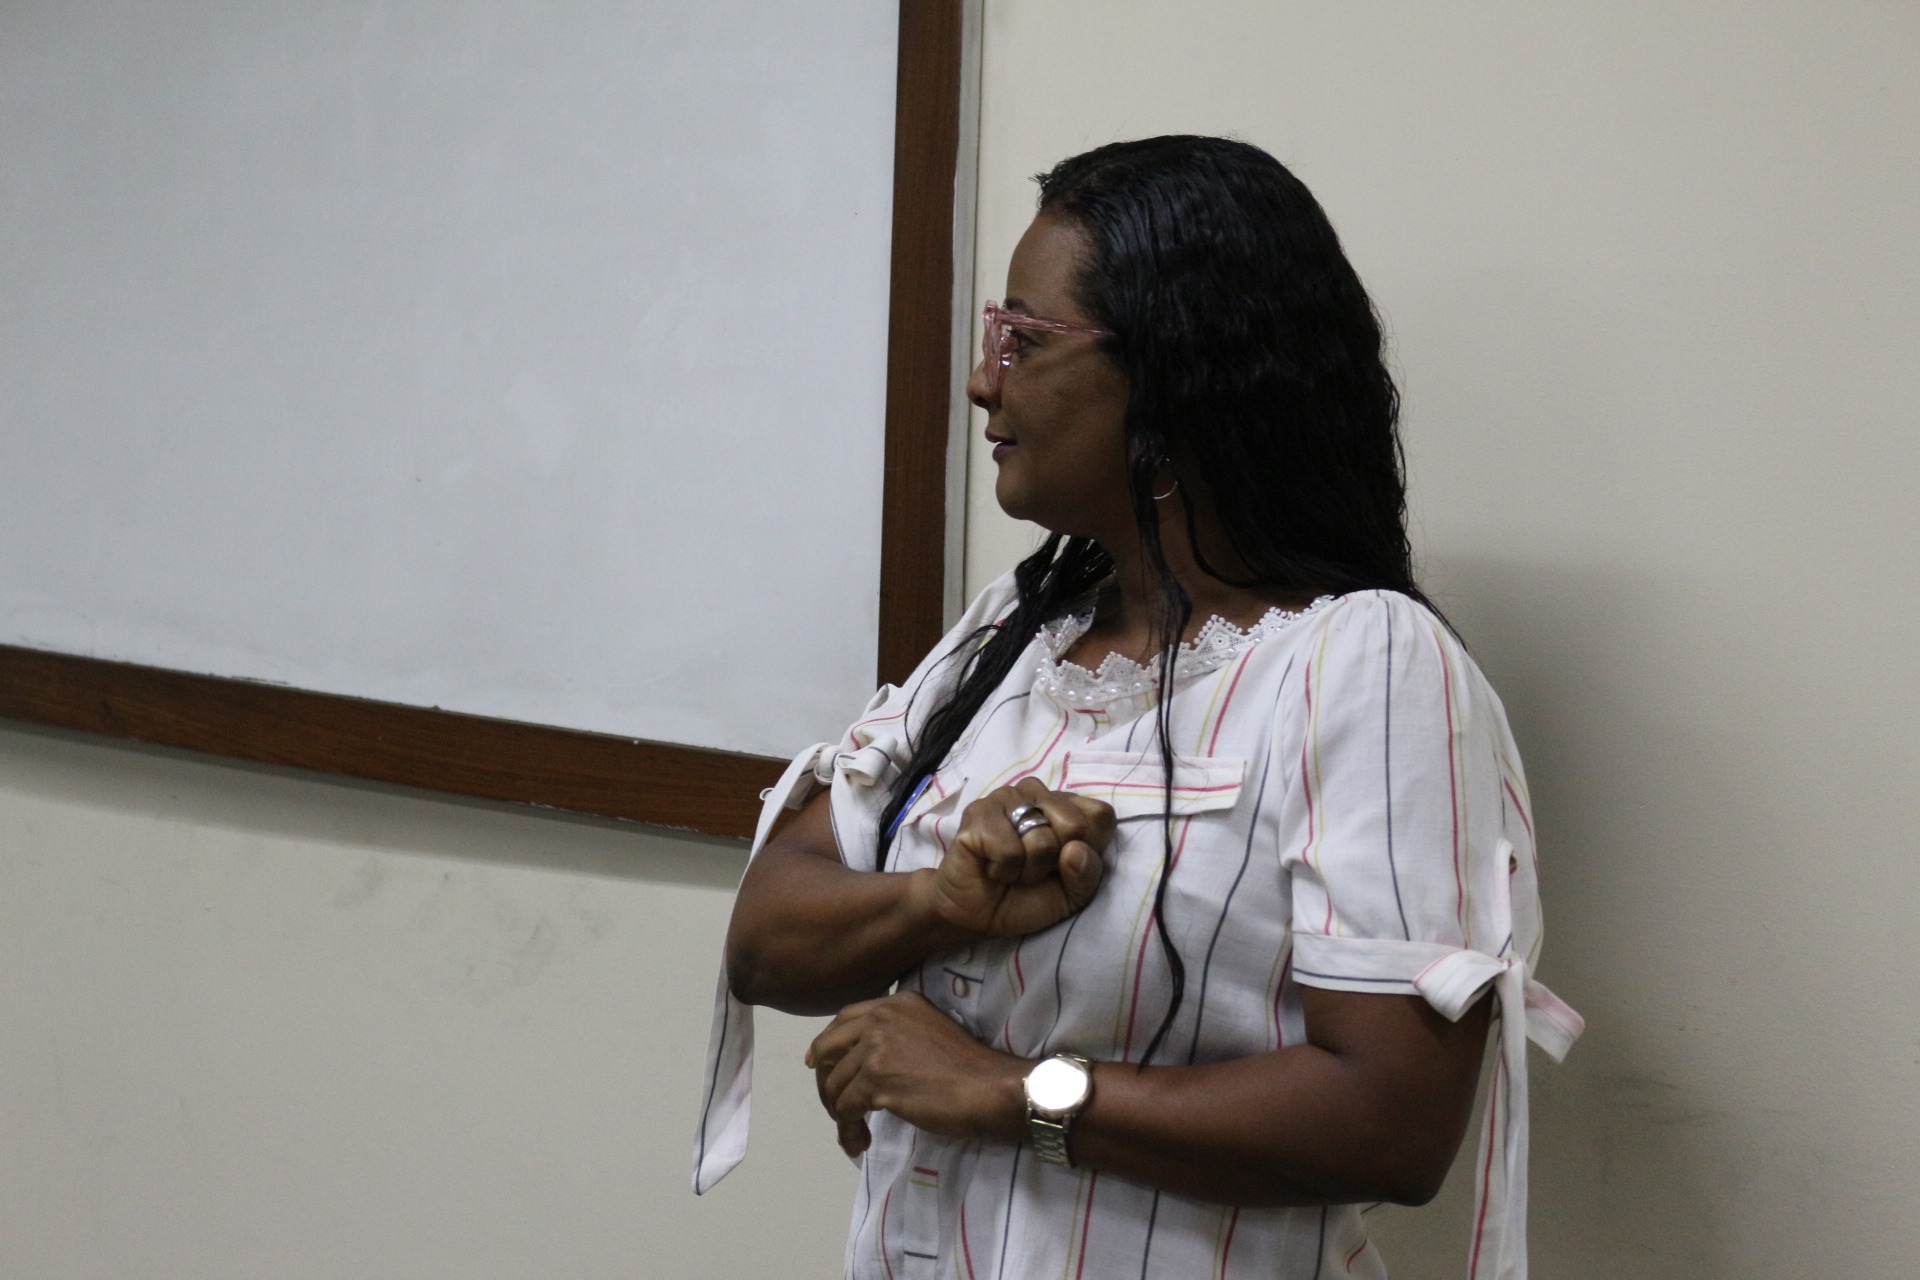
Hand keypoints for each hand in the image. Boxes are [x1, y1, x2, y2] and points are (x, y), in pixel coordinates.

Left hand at [805, 992, 1028, 1157]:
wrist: (990, 1088)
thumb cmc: (970, 1067)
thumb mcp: (930, 1031)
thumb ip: (898, 1034)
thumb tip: (865, 1061)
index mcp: (897, 1002)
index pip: (845, 1018)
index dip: (827, 1044)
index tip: (818, 1064)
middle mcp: (882, 1017)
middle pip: (828, 1047)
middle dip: (824, 1080)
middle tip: (835, 1105)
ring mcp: (877, 1047)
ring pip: (834, 1083)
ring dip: (838, 1113)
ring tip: (855, 1133)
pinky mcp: (876, 1079)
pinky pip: (845, 1109)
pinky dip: (847, 1130)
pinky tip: (860, 1142)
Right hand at [916, 778, 1113, 939]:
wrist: (978, 915)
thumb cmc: (1028, 898)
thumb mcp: (1072, 895)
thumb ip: (1087, 874)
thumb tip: (1076, 849)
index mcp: (1066, 805)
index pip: (1100, 815)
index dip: (1090, 847)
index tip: (1066, 863)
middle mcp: (1037, 793)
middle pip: (1074, 825)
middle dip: (1056, 862)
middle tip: (1035, 868)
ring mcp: (1006, 798)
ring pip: (1041, 840)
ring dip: (1028, 870)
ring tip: (1012, 868)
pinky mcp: (978, 813)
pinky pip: (1009, 851)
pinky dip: (1004, 871)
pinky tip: (992, 867)